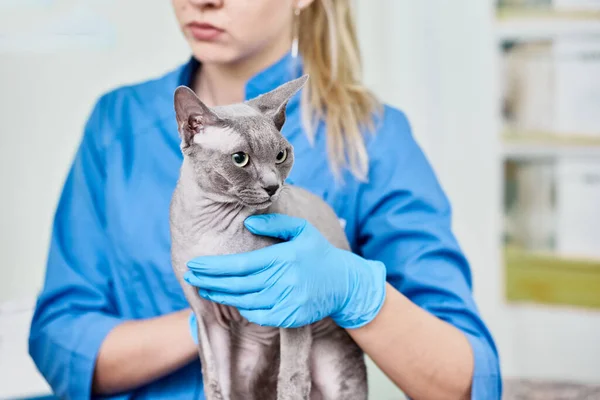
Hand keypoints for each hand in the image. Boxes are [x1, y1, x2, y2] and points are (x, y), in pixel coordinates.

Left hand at [183, 214, 386, 328]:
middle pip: (237, 284)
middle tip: (190, 276)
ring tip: (205, 289)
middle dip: (210, 280)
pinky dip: (242, 309)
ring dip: (222, 295)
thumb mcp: (302, 230)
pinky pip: (259, 315)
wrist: (345, 284)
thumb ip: (275, 223)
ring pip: (245, 301)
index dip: (214, 266)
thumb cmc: (319, 253)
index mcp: (283, 258)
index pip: (240, 265)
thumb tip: (249, 222)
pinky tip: (230, 301)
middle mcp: (283, 281)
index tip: (195, 264)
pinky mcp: (289, 317)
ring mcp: (286, 301)